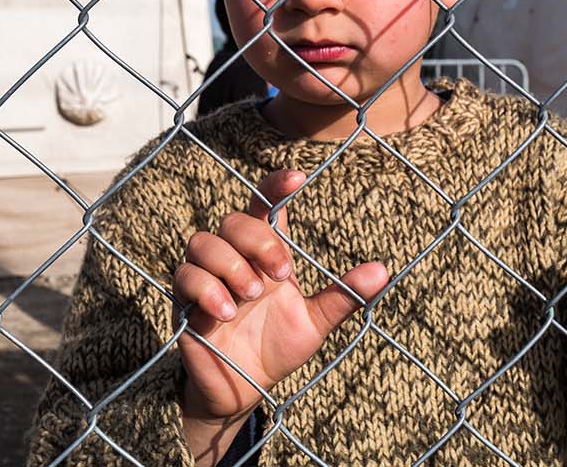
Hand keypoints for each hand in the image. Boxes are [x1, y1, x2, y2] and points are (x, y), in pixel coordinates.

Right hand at [175, 170, 389, 424]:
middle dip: (258, 241)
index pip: (264, 206)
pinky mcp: (184, 301)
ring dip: (232, 265)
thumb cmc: (277, 347)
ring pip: (203, 242)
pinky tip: (227, 312)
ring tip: (251, 295)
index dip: (276, 186)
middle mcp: (233, 258)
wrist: (243, 388)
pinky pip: (185, 276)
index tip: (298, 178)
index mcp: (265, 254)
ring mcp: (206, 277)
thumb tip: (383, 271)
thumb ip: (343, 296)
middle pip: (233, 220)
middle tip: (282, 274)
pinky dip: (208, 289)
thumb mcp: (315, 323)